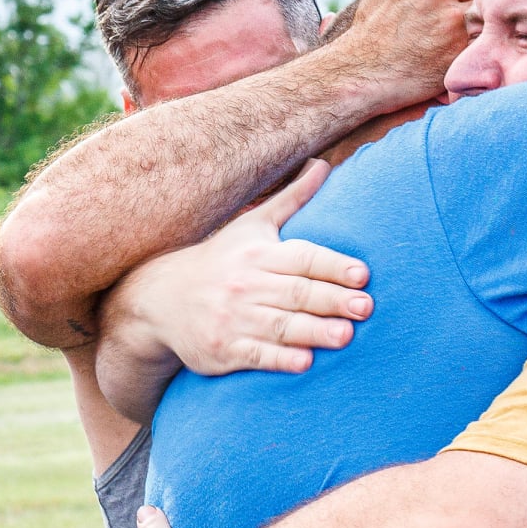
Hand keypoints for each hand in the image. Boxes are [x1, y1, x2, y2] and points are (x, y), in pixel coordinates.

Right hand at [147, 160, 371, 375]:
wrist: (160, 300)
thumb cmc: (222, 260)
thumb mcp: (252, 225)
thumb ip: (292, 199)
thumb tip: (323, 165)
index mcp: (258, 254)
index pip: (303, 258)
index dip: (334, 266)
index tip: (363, 275)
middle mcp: (247, 284)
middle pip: (296, 292)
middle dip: (332, 300)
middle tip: (366, 307)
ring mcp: (233, 319)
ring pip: (280, 325)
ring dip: (314, 331)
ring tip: (347, 336)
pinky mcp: (223, 350)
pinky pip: (255, 355)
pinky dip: (280, 359)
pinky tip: (305, 362)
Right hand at [338, 0, 479, 109]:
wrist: (364, 73)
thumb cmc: (371, 32)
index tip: (444, 2)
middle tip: (451, 21)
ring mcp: (451, 16)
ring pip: (481, 9)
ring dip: (475, 21)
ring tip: (454, 36)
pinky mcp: (460, 45)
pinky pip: (483, 36)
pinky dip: (476, 42)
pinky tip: (459, 50)